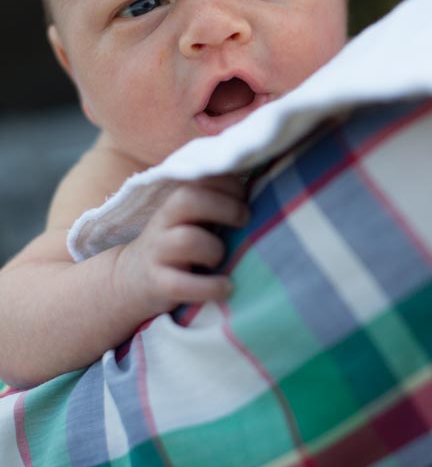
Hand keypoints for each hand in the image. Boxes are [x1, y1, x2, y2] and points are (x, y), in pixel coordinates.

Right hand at [111, 174, 248, 317]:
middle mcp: (164, 222)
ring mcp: (158, 252)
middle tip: (244, 221)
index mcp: (177, 202)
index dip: (229, 184)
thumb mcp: (193, 219)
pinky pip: (182, 284)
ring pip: (187, 240)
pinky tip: (226, 287)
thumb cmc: (178, 245)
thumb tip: (266, 187)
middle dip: (224, 207)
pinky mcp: (157, 284)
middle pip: (188, 199)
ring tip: (222, 260)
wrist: (132, 279)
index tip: (246, 197)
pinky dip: (210, 287)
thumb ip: (217, 203)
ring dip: (214, 250)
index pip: (201, 178)